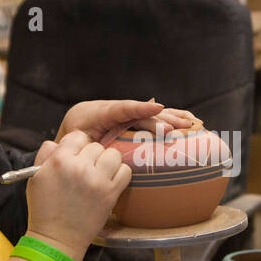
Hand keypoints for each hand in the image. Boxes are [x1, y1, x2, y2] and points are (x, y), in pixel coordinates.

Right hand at [25, 131, 131, 259]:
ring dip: (108, 162)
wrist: (57, 239)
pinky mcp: (110, 193)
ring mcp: (97, 180)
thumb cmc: (44, 209)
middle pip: (96, 145)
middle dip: (92, 156)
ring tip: (100, 174)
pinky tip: (110, 182)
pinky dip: (120, 174)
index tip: (77, 156)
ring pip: (113, 154)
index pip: (78, 136)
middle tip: (87, 170)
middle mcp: (79, 167)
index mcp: (59, 160)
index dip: (78, 145)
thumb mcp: (35, 177)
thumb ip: (45, 154)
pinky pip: (125, 171)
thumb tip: (57, 142)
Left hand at [57, 99, 197, 146]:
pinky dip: (169, 120)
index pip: (121, 108)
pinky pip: (152, 119)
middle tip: (177, 127)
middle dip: (160, 119)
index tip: (157, 108)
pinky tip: (188, 121)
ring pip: (149, 114)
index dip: (140, 108)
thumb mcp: (76, 144)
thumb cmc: (72, 142)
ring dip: (170, 118)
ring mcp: (124, 114)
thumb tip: (104, 153)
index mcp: (97, 113)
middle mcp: (113, 110)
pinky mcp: (132, 120)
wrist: (70, 132)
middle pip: (140, 113)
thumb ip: (88, 146)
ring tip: (189, 123)